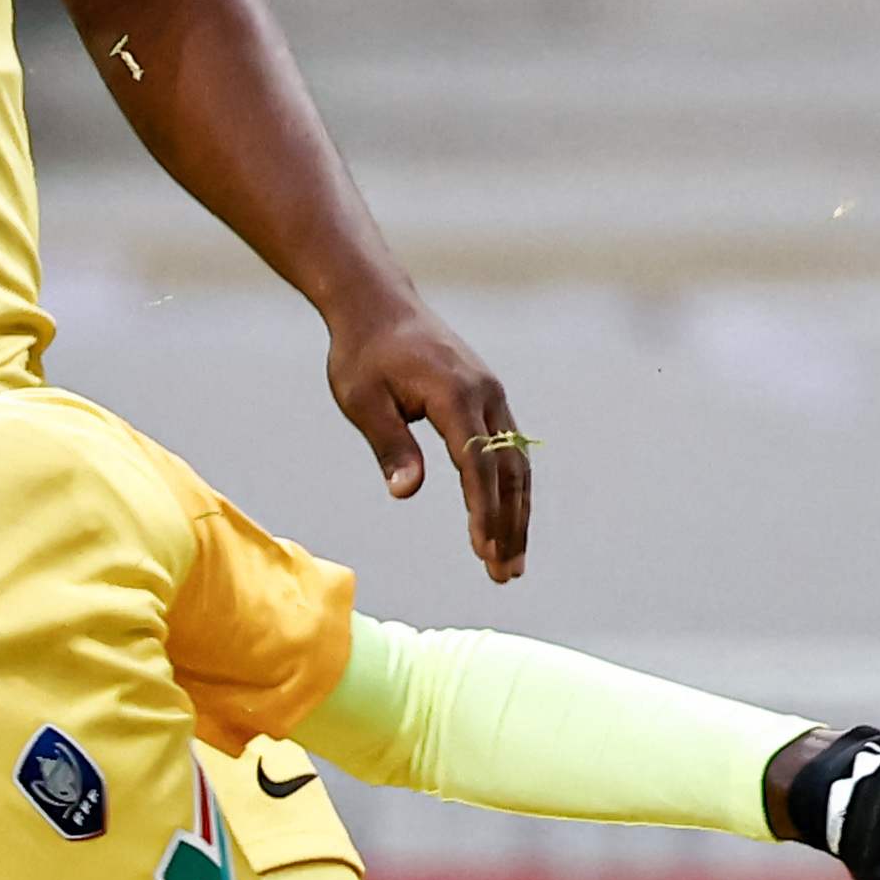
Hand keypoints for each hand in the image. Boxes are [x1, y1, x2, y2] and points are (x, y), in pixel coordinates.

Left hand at [327, 295, 527, 581]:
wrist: (378, 304)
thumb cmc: (362, 353)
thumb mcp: (363, 401)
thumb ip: (390, 446)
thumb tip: (407, 493)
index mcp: (455, 395)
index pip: (477, 464)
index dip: (483, 512)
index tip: (483, 552)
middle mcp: (486, 395)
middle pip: (508, 472)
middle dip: (510, 526)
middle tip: (505, 575)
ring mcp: (493, 396)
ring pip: (517, 464)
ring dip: (517, 515)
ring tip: (512, 562)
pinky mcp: (490, 399)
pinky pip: (510, 450)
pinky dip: (512, 490)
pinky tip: (509, 520)